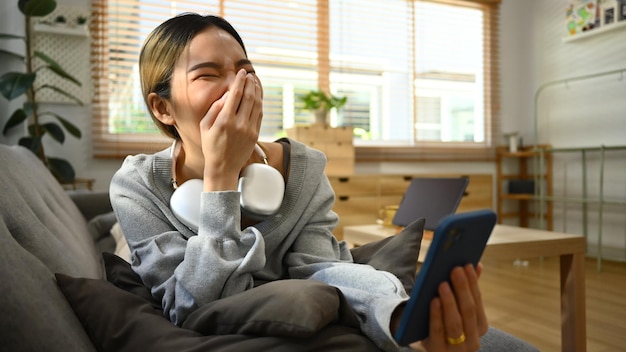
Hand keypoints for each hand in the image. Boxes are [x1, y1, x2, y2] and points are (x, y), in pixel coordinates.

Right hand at [199, 68, 262, 190]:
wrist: (223, 167)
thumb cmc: (210, 146)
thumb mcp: (205, 126)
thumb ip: (214, 109)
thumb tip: (226, 95)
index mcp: (224, 120)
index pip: (235, 95)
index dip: (240, 81)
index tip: (241, 72)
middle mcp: (239, 124)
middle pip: (248, 97)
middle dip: (250, 83)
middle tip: (249, 74)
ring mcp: (249, 130)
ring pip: (257, 105)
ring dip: (257, 91)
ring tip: (255, 82)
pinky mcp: (255, 135)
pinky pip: (259, 115)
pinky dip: (260, 103)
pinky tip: (257, 96)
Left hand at [409, 263, 487, 351]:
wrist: (423, 343)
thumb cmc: (441, 321)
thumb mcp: (453, 307)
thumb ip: (464, 289)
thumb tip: (477, 265)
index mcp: (479, 327)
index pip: (478, 302)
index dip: (472, 284)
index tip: (467, 265)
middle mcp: (472, 340)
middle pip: (468, 312)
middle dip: (462, 289)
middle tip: (455, 270)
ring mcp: (456, 350)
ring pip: (456, 324)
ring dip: (450, 302)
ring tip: (443, 284)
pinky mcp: (438, 351)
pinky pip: (438, 332)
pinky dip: (436, 315)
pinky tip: (434, 300)